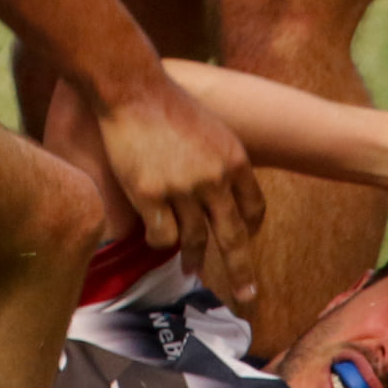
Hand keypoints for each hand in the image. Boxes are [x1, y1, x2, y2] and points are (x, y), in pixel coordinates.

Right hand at [95, 77, 265, 307]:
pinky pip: (162, 235)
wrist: (134, 89)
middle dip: (242, 272)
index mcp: (234, 160)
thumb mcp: (211, 129)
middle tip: (248, 298)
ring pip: (195, 239)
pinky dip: (161, 243)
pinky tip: (157, 242)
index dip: (251, 229)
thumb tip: (224, 192)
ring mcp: (183, 188)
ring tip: (191, 270)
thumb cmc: (169, 105)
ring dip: (194, 259)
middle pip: (234, 238)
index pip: (253, 208)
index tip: (247, 241)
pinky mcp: (150, 194)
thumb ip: (221, 162)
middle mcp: (214, 178)